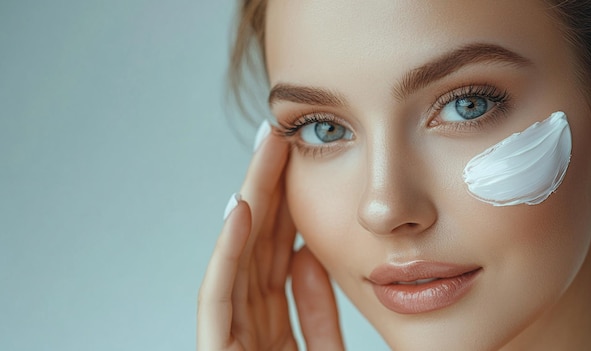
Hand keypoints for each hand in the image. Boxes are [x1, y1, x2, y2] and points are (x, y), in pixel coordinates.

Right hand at [197, 123, 344, 349]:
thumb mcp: (325, 350)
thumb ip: (316, 310)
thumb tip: (306, 256)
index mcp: (268, 323)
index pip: (273, 253)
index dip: (284, 205)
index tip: (296, 162)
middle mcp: (245, 322)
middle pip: (253, 243)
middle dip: (265, 188)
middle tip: (276, 137)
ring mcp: (228, 335)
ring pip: (235, 255)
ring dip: (249, 201)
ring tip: (264, 151)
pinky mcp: (216, 350)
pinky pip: (217, 295)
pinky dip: (226, 252)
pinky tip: (240, 209)